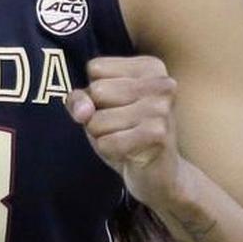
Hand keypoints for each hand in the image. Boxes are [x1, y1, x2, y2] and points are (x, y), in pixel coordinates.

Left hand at [65, 56, 185, 209]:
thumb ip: (80, 99)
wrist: (160, 175)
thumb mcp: (98, 108)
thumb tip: (83, 111)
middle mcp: (162, 82)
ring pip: (96, 119)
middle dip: (97, 116)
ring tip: (127, 139)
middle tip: (123, 127)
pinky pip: (106, 142)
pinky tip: (130, 152)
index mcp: (151, 66)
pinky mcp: (158, 134)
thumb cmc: (127, 133)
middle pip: (95, 91)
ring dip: (103, 136)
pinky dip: (109, 151)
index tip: (118, 106)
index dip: (95, 93)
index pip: (95, 68)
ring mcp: (162, 108)